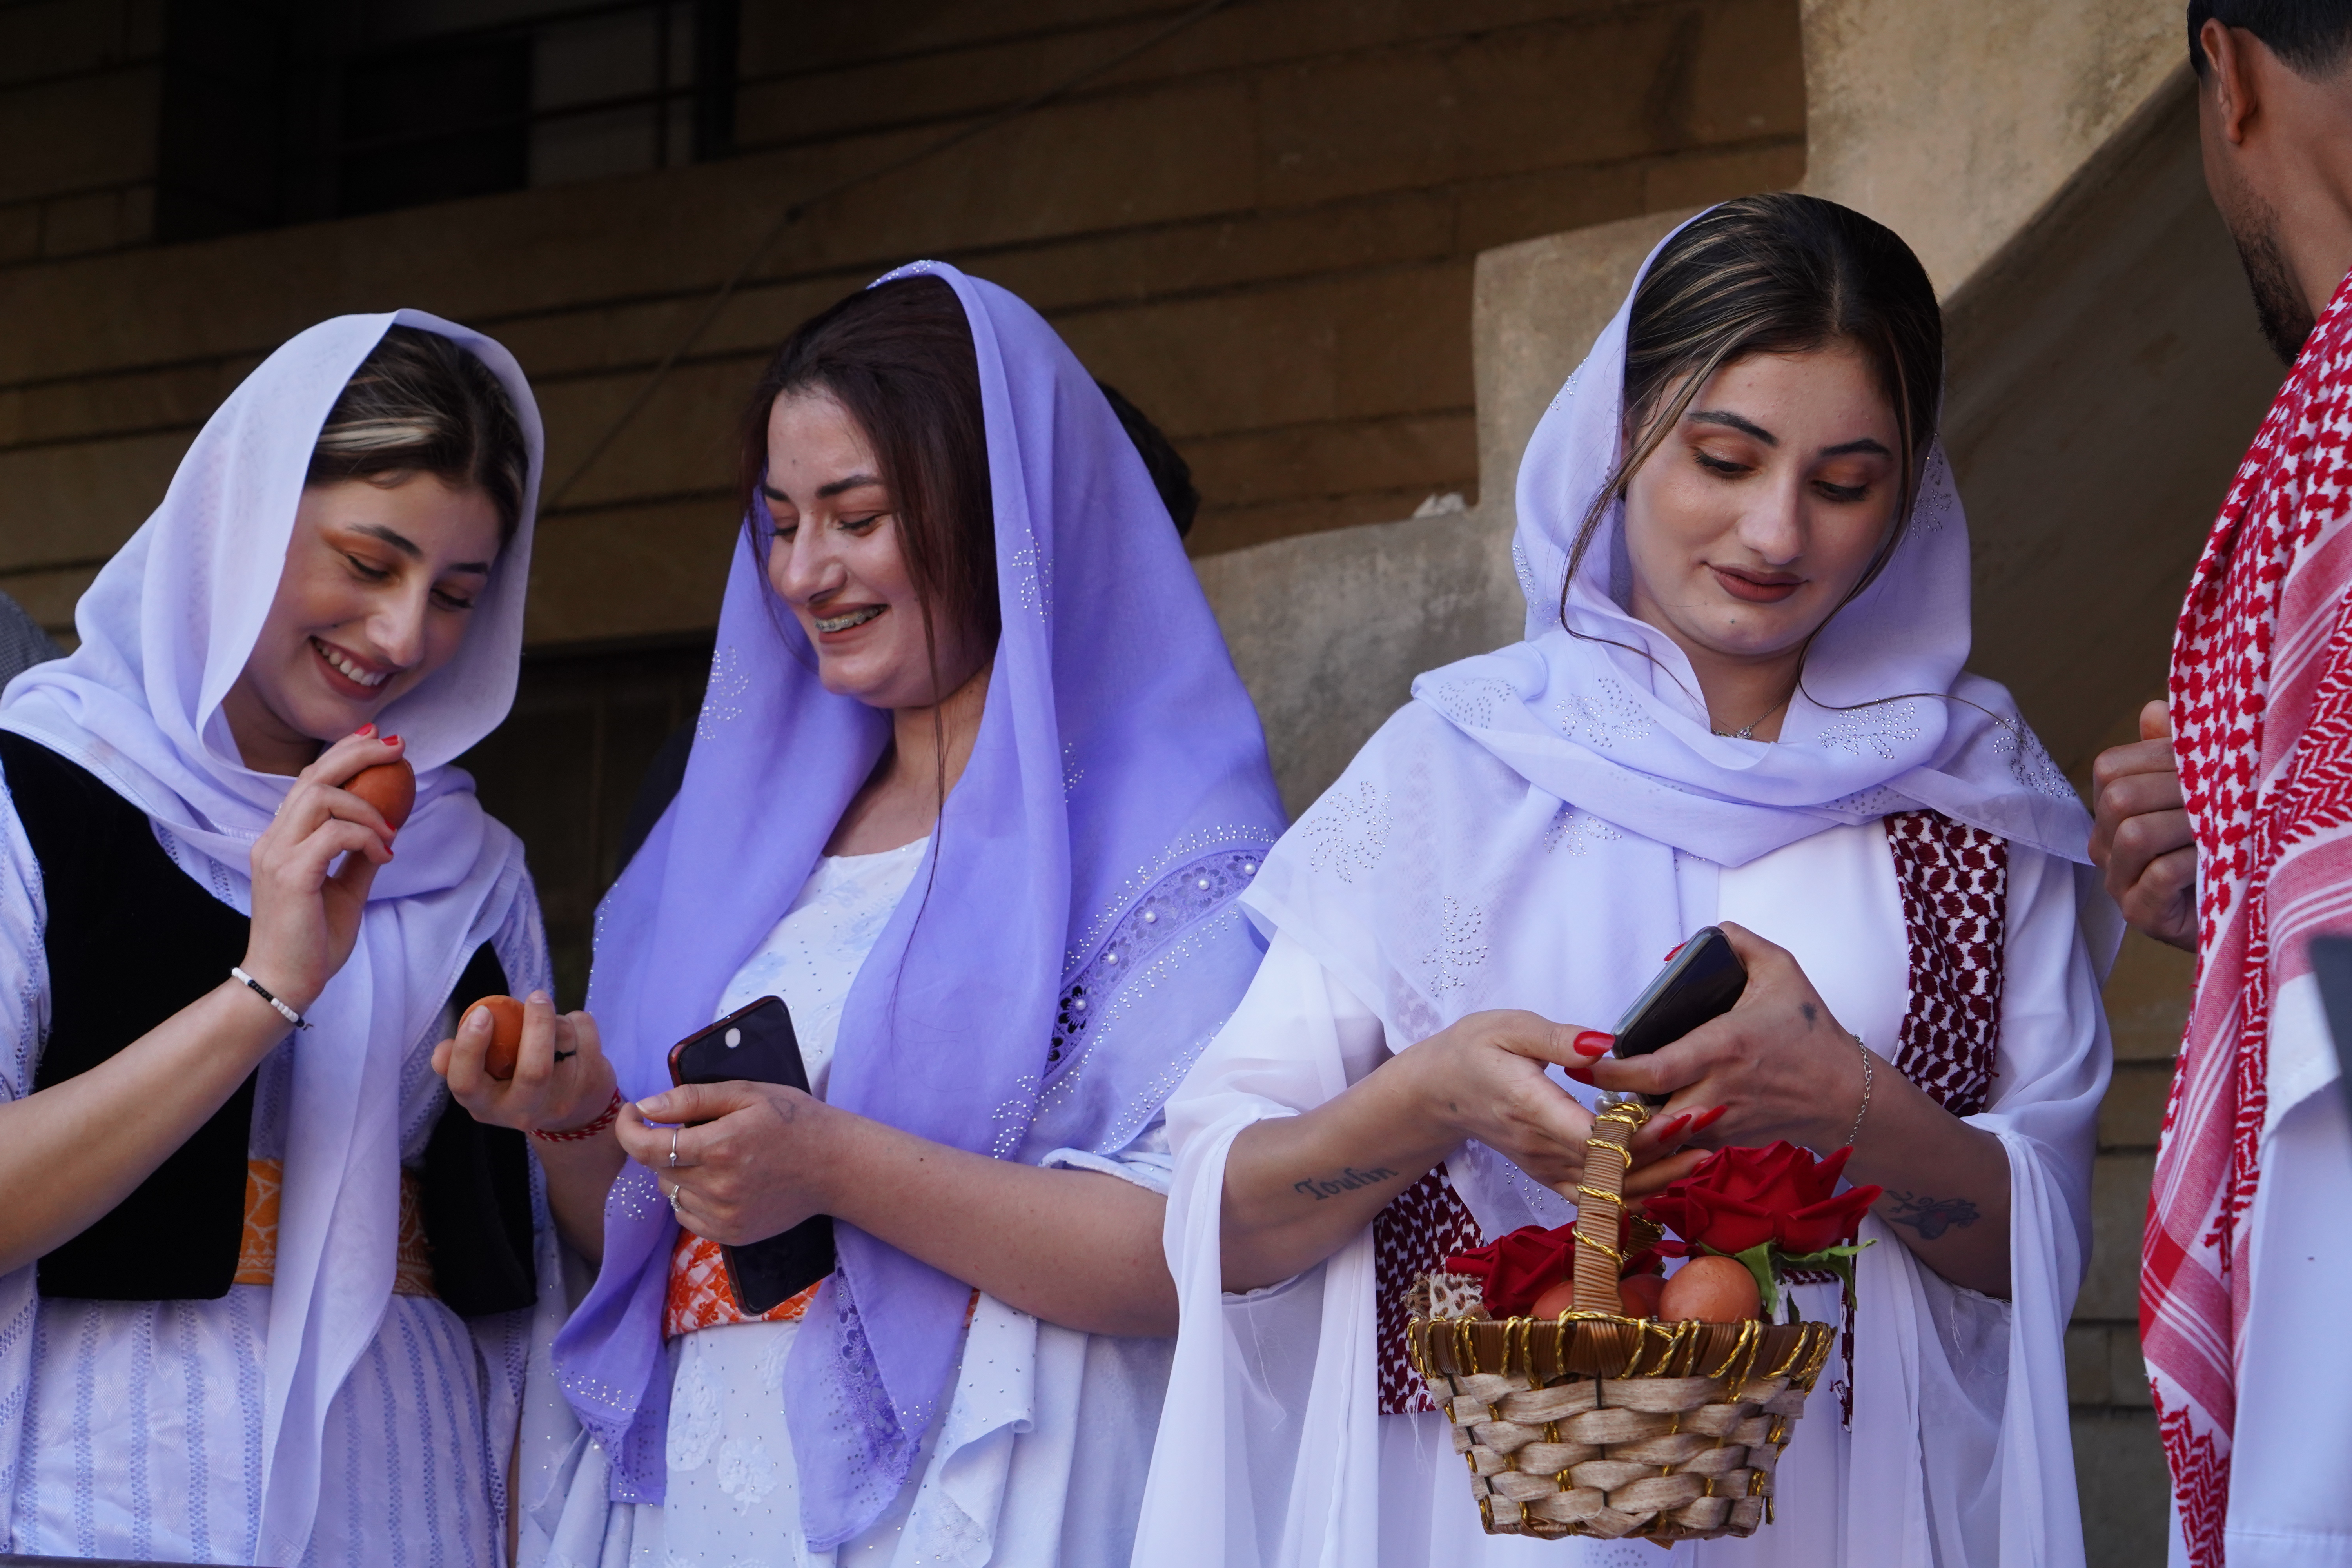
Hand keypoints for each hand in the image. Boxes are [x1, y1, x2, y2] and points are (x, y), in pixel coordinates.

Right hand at [241, 729, 401, 1013]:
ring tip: (390, 831)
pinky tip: (383, 853)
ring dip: (366, 806)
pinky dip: (365, 837)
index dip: (340, 754)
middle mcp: (273, 840)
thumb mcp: (345, 888)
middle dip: (356, 754)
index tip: (375, 741)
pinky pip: (333, 835)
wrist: (286, 981)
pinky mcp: (291, 874)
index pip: (307, 782)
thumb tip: (386, 828)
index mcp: (281, 840)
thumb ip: (359, 856)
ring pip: (320, 797)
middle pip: (312, 776)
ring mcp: (276, 855)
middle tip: (397, 747)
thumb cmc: (313, 940)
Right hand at [433, 993, 615, 1134]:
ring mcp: (562, 1101)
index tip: (482, 1013)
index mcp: (485, 1106)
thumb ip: (460, 1063)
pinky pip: (587, 1036)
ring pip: (564, 1043)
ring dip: (556, 1018)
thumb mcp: (483, 1081)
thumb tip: (441, 1052)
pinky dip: (579, 1021)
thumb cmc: (515, 1083)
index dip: (471, 1048)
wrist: (572, 1114)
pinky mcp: (592, 1085)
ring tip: (548, 1017)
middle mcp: (523, 1111)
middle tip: (535, 996)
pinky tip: (571, 1029)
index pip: (466, 1084)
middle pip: (534, 1071)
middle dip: (537, 1025)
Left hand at [619, 1081, 837, 1244]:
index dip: (629, 1129)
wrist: (836, 1166)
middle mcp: (718, 1187)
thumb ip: (692, 1098)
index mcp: (720, 1146)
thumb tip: (646, 1107)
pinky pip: (687, 1217)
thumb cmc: (795, 1121)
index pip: (647, 1147)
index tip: (632, 1114)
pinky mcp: (732, 1234)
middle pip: (657, 1169)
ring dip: (677, 1172)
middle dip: (661, 1145)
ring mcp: (725, 1216)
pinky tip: (717, 1180)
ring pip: (670, 1193)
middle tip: (689, 1129)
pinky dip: (690, 1197)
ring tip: (711, 1155)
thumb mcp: (748, 1093)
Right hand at [1400, 1010, 1709, 1200]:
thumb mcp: (1509, 1028)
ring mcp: (1546, 1167)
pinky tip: (1670, 1177)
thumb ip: (1557, 1038)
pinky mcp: (1550, 1176)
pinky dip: (1634, 1192)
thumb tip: (1605, 1045)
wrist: (1441, 1091)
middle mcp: (1540, 1147)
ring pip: (1608, 1186)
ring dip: (1658, 1174)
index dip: (1638, 1133)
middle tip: (1709, 1123)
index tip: (1680, 1115)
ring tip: (1704, 1152)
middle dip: (1663, 1149)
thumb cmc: (1475, 1050)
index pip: (1590, 1134)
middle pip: (1609, 1164)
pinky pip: (1596, 1197)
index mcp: (1530, 1107)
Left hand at [1580, 923, 1862, 1155]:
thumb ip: (1734, 940)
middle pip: (1647, 1114)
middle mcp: (1719, 1090)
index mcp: (1724, 1047)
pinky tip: (1646, 1115)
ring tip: (1609, 1098)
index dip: (1611, 1071)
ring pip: (1660, 1135)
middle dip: (1611, 1105)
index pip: (1653, 1070)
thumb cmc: (1811, 1031)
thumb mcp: (1780, 968)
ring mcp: (1722, 1122)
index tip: (1581, 1059)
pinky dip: (1659, 1135)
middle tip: (1585, 1081)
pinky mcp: (1727, 1141)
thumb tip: (1678, 951)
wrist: (1846, 1094)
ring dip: (1632, 1122)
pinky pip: (1680, 1143)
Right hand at [2089, 700, 2195, 950]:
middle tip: (2220, 797)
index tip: (2204, 765)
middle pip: (2118, 798)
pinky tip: (2214, 861)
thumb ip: (2173, 753)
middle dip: (2176, 791)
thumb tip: (2154, 708)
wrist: (2233, 911)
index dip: (2157, 756)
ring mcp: (2117, 881)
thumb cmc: (2213, 849)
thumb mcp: (2195, 795)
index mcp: (2109, 811)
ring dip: (2187, 825)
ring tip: (2219, 829)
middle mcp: (2104, 844)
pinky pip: (2159, 875)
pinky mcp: (2139, 914)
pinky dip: (2193, 861)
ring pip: (2135, 834)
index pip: (2110, 767)